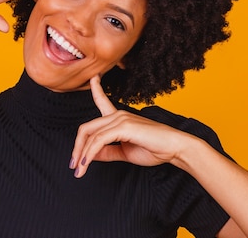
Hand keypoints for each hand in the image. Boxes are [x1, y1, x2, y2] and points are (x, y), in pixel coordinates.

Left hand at [70, 75, 190, 177]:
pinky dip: (89, 153)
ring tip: (78, 170)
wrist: (174, 149)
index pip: (102, 100)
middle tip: (74, 165)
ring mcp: (120, 119)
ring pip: (91, 135)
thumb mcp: (125, 152)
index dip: (96, 89)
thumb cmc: (154, 150)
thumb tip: (90, 155)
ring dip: (81, 154)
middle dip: (77, 147)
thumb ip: (108, 152)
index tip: (93, 78)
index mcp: (119, 118)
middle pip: (87, 128)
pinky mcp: (123, 127)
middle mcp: (118, 115)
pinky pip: (99, 140)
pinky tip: (86, 164)